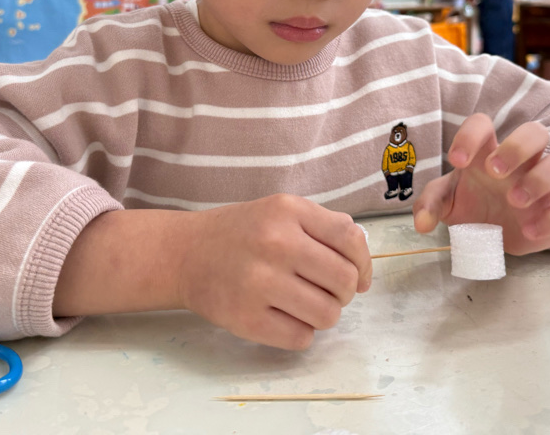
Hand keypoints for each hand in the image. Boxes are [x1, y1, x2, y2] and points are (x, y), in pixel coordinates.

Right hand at [177, 194, 371, 349]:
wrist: (185, 254)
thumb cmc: (242, 233)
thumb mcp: (280, 211)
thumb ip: (324, 227)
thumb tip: (363, 264)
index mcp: (288, 211)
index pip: (350, 239)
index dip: (364, 263)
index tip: (360, 277)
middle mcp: (275, 243)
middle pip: (344, 281)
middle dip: (344, 292)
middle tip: (326, 291)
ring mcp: (259, 282)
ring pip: (328, 315)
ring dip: (324, 315)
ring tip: (305, 305)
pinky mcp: (245, 318)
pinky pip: (301, 338)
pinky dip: (300, 332)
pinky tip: (284, 317)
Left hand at [411, 114, 549, 254]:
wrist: (493, 236)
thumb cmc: (471, 206)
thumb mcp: (446, 203)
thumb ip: (431, 206)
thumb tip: (421, 223)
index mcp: (487, 151)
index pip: (483, 124)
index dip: (470, 135)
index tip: (457, 160)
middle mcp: (520, 163)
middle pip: (535, 131)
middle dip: (517, 147)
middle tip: (494, 172)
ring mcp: (543, 186)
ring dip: (540, 178)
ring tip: (514, 201)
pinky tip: (529, 230)